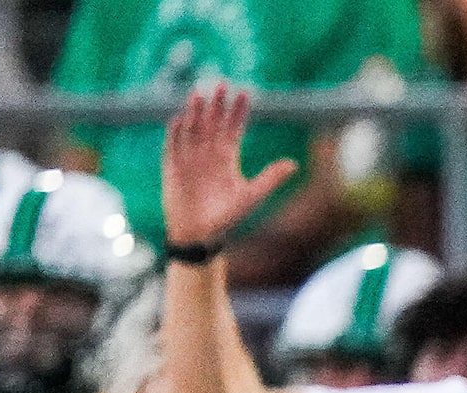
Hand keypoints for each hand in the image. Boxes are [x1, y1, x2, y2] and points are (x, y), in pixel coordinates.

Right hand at [162, 81, 300, 250]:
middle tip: (221, 83)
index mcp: (227, 158)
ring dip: (195, 112)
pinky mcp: (172, 167)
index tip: (245, 92)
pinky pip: (173, 145)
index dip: (238, 111)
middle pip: (212, 122)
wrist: (199, 235)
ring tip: (199, 94)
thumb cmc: (225, 218)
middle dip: (217, 104)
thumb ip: (270, 179)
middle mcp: (208, 153)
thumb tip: (294, 165)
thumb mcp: (250, 197)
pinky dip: (176, 133)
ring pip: (193, 128)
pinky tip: (180, 119)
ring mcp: (189, 158)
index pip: (233, 128)